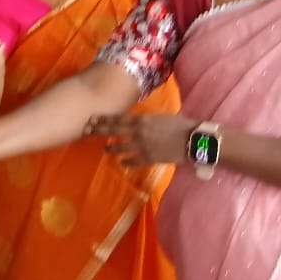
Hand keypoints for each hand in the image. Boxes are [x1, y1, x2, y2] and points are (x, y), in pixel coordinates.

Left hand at [83, 113, 198, 168]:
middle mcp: (138, 132)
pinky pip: (133, 161)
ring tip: (105, 149)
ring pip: (121, 146)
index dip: (104, 119)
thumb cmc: (181, 124)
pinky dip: (126, 161)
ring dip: (111, 147)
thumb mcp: (161, 116)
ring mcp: (142, 146)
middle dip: (100, 130)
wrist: (193, 140)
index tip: (93, 118)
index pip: (118, 118)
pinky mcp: (149, 158)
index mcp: (142, 119)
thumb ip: (147, 119)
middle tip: (88, 131)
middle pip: (114, 130)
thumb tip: (138, 120)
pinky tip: (121, 163)